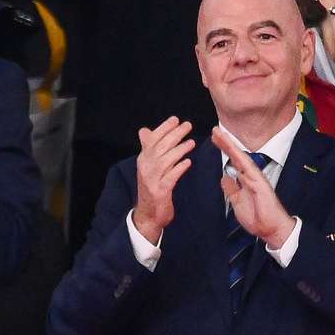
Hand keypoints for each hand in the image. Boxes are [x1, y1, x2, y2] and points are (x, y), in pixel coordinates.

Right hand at [132, 116, 194, 243]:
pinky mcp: (160, 191)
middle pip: (160, 147)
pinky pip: (170, 177)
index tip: (175, 119)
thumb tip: (144, 130)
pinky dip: (179, 168)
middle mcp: (145, 168)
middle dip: (174, 134)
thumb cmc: (151, 188)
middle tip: (187, 125)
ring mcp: (152, 180)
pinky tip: (188, 162)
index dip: (163, 128)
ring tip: (191, 143)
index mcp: (143, 160)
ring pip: (165, 160)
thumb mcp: (148, 167)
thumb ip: (148, 149)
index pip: (151, 139)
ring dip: (179, 150)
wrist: (148, 214)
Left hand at [211, 127, 295, 248]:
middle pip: (236, 156)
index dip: (224, 150)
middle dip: (225, 143)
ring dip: (231, 146)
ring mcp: (256, 178)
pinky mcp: (260, 184)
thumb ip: (232, 190)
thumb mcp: (237, 203)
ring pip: (242, 158)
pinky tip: (233, 150)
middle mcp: (251, 176)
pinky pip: (249, 168)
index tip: (215, 140)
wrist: (271, 229)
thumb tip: (225, 178)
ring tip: (221, 135)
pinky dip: (241, 159)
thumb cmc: (257, 217)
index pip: (233, 162)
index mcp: (246, 180)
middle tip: (214, 131)